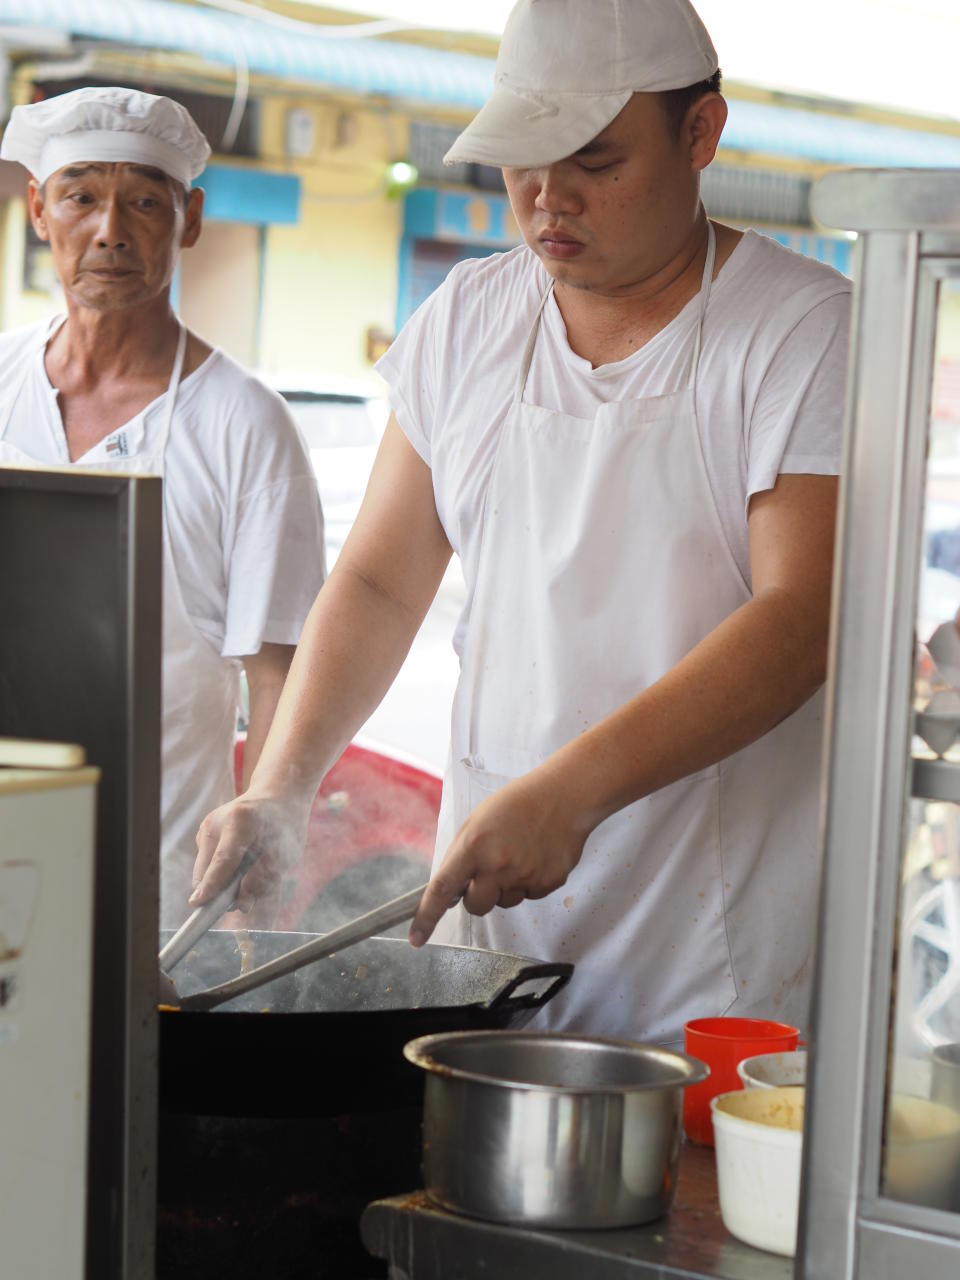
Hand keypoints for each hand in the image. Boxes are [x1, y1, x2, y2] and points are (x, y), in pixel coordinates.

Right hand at [189, 791, 309, 922]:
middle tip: (243, 901)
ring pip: (203, 870)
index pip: (223, 859)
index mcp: (241, 821)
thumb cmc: (284, 827)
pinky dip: (219, 872)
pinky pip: (206, 864)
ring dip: (219, 882)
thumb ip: (262, 880)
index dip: (212, 884)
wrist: (277, 796)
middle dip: (218, 892)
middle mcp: (217, 821)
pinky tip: (239, 861)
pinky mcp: (202, 833)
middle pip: (206, 869)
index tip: (197, 903)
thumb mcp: (283, 856)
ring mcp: (206, 826)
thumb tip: (240, 905)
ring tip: (246, 874)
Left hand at [409, 770, 588, 945]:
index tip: (416, 938)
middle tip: (488, 871)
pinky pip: (529, 895)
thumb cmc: (516, 804)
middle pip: (475, 907)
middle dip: (476, 896)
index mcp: (474, 846)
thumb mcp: (477, 821)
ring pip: (504, 902)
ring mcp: (525, 876)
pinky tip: (535, 856)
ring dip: (505, 888)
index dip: (427, 917)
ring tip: (518, 855)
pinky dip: (529, 882)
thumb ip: (461, 855)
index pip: (443, 889)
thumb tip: (450, 889)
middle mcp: (498, 865)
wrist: (563, 797)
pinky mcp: (548, 883)